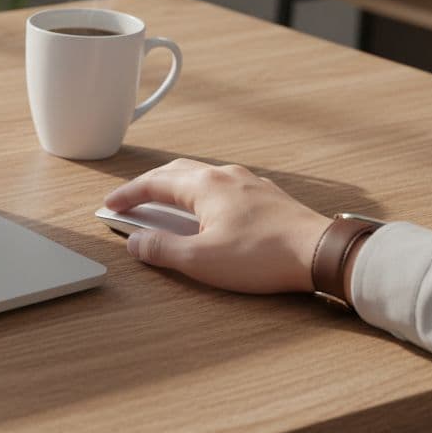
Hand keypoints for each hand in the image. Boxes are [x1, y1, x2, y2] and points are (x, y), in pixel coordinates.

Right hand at [105, 159, 332, 293]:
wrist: (322, 253)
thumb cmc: (263, 255)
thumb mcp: (201, 260)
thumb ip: (161, 249)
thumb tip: (135, 241)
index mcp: (204, 186)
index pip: (153, 184)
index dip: (127, 195)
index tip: (109, 205)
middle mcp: (225, 176)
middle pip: (175, 172)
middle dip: (148, 185)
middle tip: (131, 200)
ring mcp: (249, 183)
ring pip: (201, 176)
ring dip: (176, 187)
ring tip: (165, 202)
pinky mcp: (267, 197)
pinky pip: (223, 186)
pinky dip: (202, 193)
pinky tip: (208, 209)